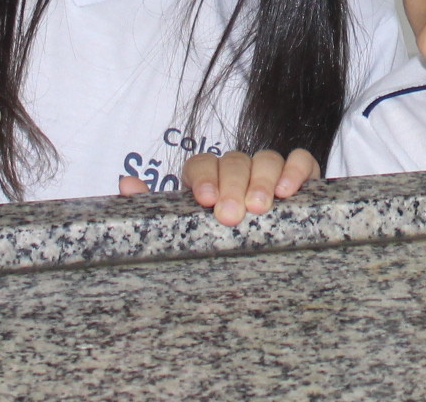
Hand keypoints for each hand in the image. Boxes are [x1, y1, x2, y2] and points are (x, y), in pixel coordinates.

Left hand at [129, 149, 317, 224]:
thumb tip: (125, 183)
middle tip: (231, 215)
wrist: (262, 268)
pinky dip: (295, 170)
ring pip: (266, 158)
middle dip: (233, 186)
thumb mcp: (182, 228)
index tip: (205, 200)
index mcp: (208, 179)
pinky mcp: (299, 175)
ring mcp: (269, 171)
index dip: (204, 177)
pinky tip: (289, 191)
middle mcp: (238, 170)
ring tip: (260, 208)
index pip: (202, 164)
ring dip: (262, 180)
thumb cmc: (216, 242)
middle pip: (234, 161)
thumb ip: (150, 207)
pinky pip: (300, 161)